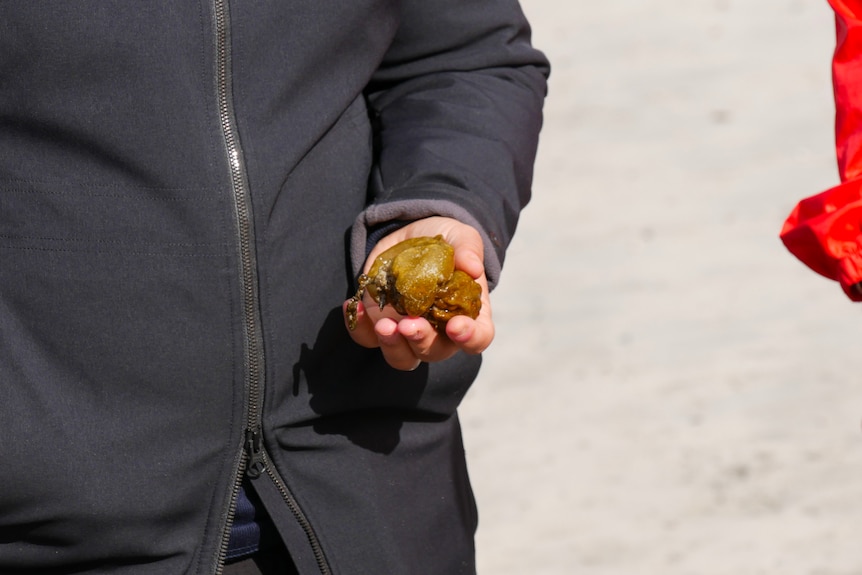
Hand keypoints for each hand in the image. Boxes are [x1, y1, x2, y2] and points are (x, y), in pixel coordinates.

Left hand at [343, 216, 493, 370]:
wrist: (410, 237)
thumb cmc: (445, 242)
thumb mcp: (460, 236)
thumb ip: (469, 249)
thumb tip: (473, 267)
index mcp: (467, 314)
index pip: (478, 337)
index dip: (470, 337)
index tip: (456, 326)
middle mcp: (439, 331)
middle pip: (436, 351)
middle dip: (422, 341)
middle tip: (408, 325)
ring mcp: (407, 332)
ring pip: (403, 357)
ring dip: (393, 346)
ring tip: (382, 325)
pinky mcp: (379, 325)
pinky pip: (367, 339)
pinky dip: (359, 329)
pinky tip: (352, 307)